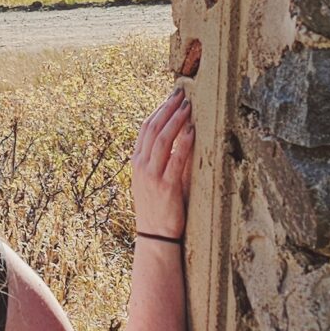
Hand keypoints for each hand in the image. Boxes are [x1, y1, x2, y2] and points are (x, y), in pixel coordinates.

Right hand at [132, 90, 194, 240]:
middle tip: (180, 94)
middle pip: (152, 129)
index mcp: (137, 163)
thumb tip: (184, 137)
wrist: (155, 236)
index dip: (158, 110)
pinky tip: (192, 131)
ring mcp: (152, 176)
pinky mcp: (165, 187)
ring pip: (161, 140)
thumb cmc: (159, 208)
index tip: (171, 98)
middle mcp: (141, 166)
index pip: (145, 129)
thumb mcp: (157, 180)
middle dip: (167, 109)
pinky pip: (175, 160)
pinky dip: (183, 143)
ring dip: (175, 120)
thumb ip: (166, 160)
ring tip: (187, 106)